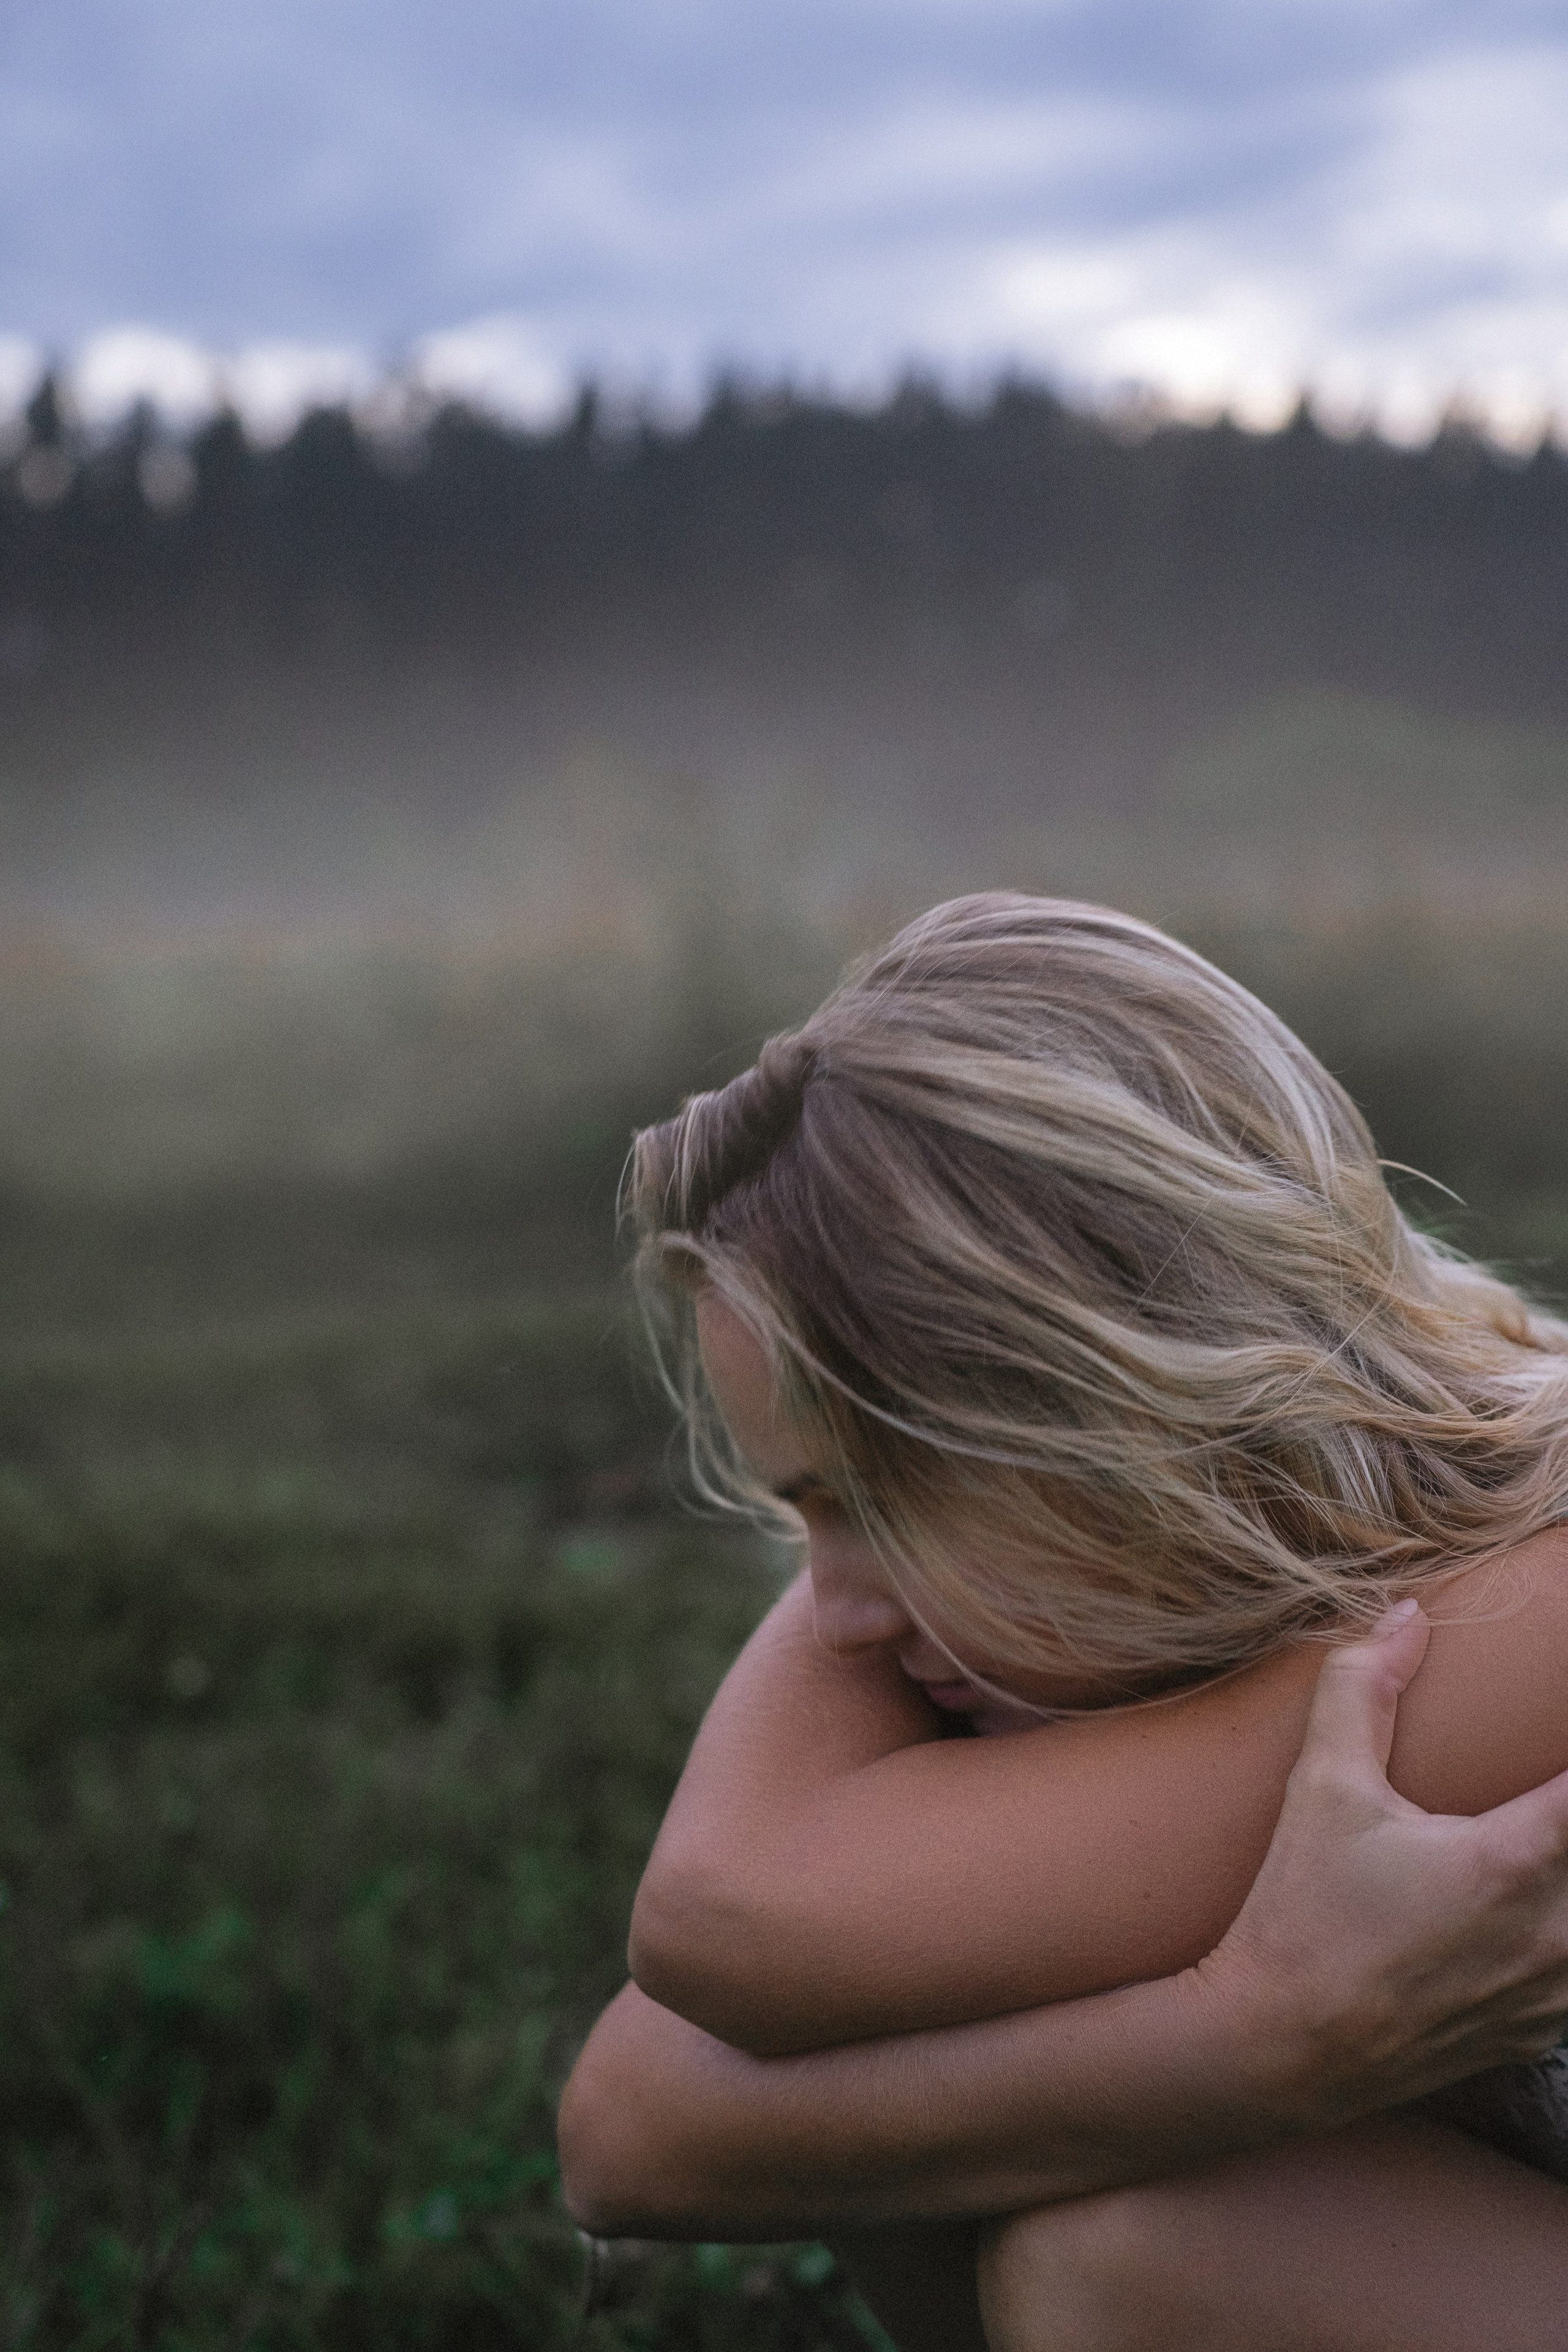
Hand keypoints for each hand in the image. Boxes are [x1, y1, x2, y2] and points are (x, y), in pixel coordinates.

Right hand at [1203, 1600, 1567, 2125]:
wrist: (1278, 2046)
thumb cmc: (1298, 1911)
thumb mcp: (1321, 1788)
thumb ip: (1361, 1689)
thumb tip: (1405, 1615)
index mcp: (1509, 1864)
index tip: (1559, 1733)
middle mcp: (1550, 1935)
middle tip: (1548, 1796)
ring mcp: (1551, 1993)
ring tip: (1546, 1847)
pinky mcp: (1539, 2031)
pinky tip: (1543, 1912)